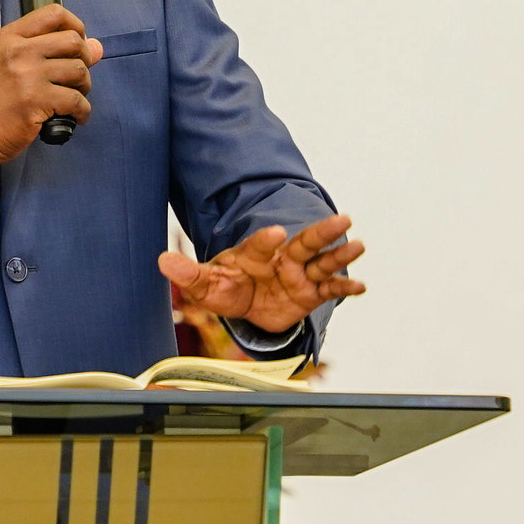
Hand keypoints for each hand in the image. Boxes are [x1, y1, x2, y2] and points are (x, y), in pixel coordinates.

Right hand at [0, 4, 103, 172]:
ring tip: (73, 97)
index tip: (78, 42)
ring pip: (78, 70)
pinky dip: (82, 110)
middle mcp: (18, 51)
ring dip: (84, 86)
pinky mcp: (35, 102)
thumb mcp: (7, 64)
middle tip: (77, 77)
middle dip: (84, 59)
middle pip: (73, 40)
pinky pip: (76, 100)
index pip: (54, 13)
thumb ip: (46, 51)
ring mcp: (27, 76)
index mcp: (9, 37)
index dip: (76, 25)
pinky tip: (74, 116)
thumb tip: (96, 47)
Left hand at [158, 215, 364, 334]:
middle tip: (343, 219)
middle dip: (323, 232)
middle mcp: (283, 259)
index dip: (266, 240)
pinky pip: (330, 289)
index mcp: (256, 254)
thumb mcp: (206, 284)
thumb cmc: (228, 287)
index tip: (275, 233)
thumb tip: (162, 261)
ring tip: (360, 245)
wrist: (247, 304)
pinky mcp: (311, 293)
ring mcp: (299, 275)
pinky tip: (362, 286)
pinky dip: (345, 288)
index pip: (262, 245)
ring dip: (341, 255)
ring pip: (323, 262)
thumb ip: (188, 274)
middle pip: (305, 242)